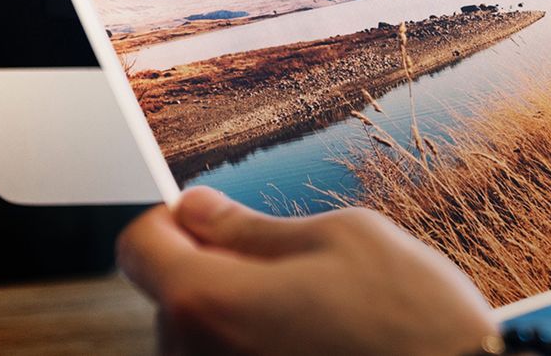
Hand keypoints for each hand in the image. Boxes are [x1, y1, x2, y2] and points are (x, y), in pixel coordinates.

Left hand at [117, 187, 496, 355]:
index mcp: (209, 300)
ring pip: (202, 338)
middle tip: (293, 269)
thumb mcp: (341, 237)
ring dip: (238, 316)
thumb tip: (195, 209)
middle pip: (171, 296)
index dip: (174, 219)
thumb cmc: (411, 316)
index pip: (139, 246)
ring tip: (315, 317)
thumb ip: (253, 226)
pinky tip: (316, 346)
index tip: (212, 217)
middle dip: (214, 269)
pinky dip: (258, 349)